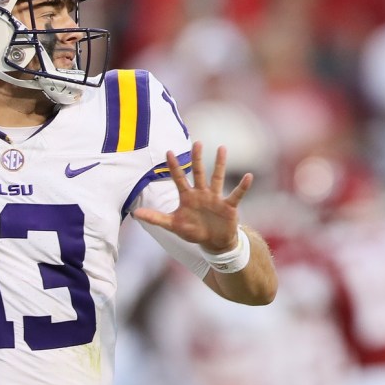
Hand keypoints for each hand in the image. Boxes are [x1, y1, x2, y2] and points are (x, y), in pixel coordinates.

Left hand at [132, 142, 250, 251]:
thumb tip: (135, 214)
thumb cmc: (193, 231)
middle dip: (197, 158)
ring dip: (220, 164)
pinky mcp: (228, 206)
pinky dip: (243, 186)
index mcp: (187, 197)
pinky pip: (236, 194)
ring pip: (217, 178)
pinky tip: (248, 176)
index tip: (168, 152)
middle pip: (198, 172)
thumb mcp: (173, 225)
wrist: (214, 242)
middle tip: (197, 142)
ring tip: (222, 148)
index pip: (178, 178)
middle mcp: (201, 193)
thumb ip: (156, 218)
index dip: (174, 166)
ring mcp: (215, 198)